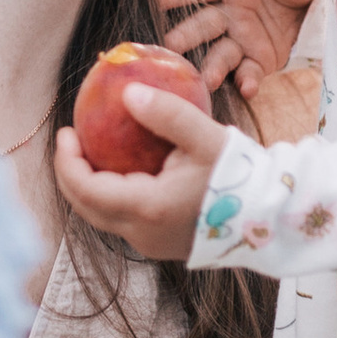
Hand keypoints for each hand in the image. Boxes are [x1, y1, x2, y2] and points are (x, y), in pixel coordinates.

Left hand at [55, 79, 225, 261]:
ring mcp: (150, 243)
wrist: (269, 214)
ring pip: (102, 217)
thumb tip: (128, 93)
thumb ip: (166, 113)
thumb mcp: (204, 137)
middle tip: (72, 140)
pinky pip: (121, 220)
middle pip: (85, 207)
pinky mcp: (159, 244)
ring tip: (92, 151)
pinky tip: (120, 169)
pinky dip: (110, 195)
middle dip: (70, 173)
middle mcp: (142, 233)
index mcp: (147, 208)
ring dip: (89, 186)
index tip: (67, 131)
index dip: (67, 161)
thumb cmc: (240, 174)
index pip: (86, 189)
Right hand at [157, 0, 320, 100]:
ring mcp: (239, 38)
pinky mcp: (257, 60)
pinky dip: (247, 80)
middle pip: (202, 24)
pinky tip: (247, 89)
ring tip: (206, 80)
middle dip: (186, 35)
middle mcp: (227, 12)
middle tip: (170, 46)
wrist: (311, 5)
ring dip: (212, 66)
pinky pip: (249, 71)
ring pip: (219, 53)